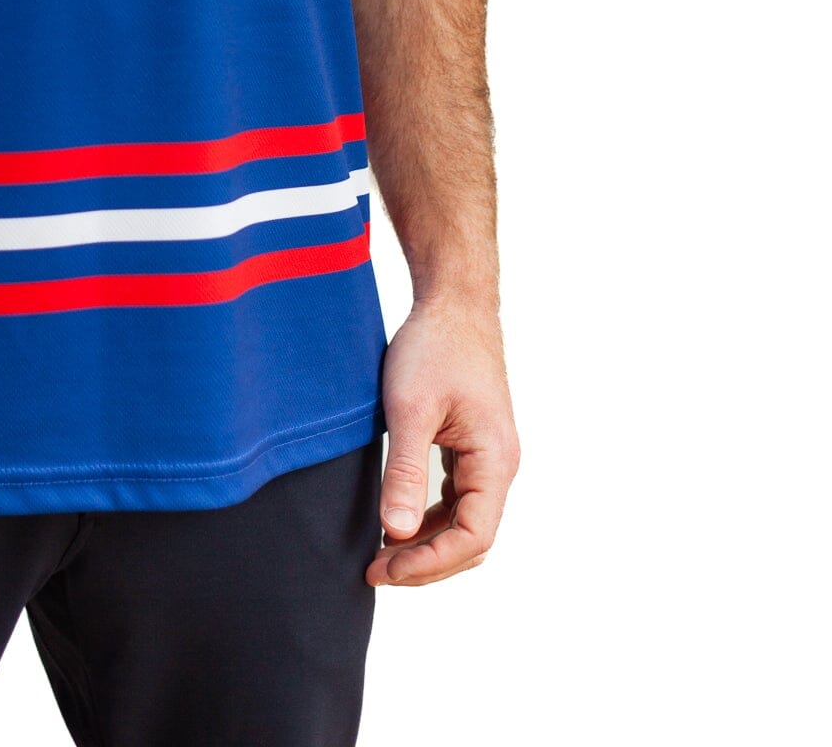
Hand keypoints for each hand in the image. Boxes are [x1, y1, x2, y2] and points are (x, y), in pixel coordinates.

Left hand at [367, 297, 519, 586]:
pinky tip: (395, 522)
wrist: (452, 302)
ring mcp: (487, 458)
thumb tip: (395, 533)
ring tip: (380, 555)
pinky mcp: (470, 447)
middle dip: (425, 563)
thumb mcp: (410, 408)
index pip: (472, 538)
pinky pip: (456, 499)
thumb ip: (404, 471)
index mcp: (495, 461)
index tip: (384, 569)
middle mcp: (499, 466)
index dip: (428, 564)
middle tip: (374, 571)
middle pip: (471, 540)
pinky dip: (428, 519)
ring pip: (463, 523)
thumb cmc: (433, 347)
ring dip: (426, 544)